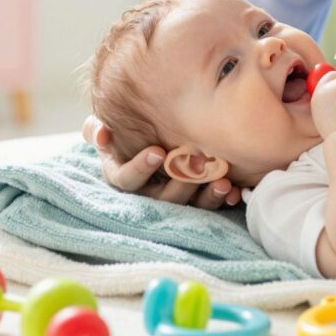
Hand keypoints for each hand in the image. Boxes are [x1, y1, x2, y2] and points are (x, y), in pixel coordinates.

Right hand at [81, 115, 240, 207]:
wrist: (153, 134)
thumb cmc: (127, 132)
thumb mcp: (108, 129)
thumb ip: (98, 129)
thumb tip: (100, 133)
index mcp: (124, 177)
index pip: (127, 179)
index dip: (141, 167)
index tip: (157, 151)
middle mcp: (149, 193)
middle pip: (162, 198)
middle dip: (181, 183)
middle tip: (198, 164)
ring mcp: (175, 198)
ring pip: (189, 205)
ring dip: (207, 196)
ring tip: (223, 183)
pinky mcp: (198, 200)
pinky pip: (211, 206)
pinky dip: (224, 200)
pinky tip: (237, 192)